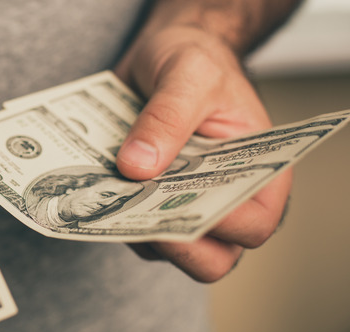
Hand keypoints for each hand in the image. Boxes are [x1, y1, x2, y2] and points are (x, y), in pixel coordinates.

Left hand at [114, 26, 291, 281]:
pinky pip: (125, 226)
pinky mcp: (142, 205)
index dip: (221, 226)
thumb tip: (137, 167)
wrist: (161, 54)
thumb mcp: (188, 74)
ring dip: (129, 225)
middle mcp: (223, 201)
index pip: (252, 225)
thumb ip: (168, 118)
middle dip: (169, 240)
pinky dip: (107, 212)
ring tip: (102, 190)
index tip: (179, 203)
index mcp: (259, 173)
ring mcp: (180, 208)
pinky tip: (89, 183)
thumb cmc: (195, 60)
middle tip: (131, 208)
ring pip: (159, 247)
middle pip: (207, 258)